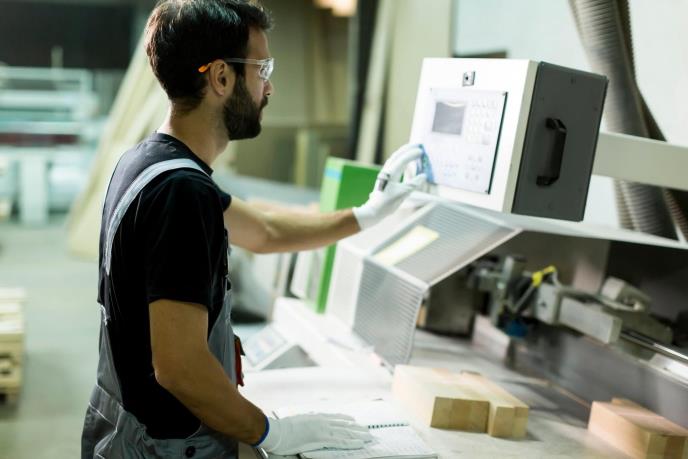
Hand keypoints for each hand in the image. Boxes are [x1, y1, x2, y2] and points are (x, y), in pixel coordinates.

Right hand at [258, 413, 372, 454]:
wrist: (277, 431)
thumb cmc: (284, 428)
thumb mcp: (299, 420)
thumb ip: (310, 420)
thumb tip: (313, 421)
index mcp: (317, 417)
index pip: (336, 418)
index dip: (347, 421)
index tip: (356, 422)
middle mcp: (323, 421)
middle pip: (344, 425)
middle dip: (357, 429)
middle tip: (368, 431)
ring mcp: (323, 430)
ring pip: (346, 433)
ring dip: (359, 435)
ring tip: (369, 437)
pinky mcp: (322, 439)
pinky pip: (341, 442)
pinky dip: (352, 442)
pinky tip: (360, 443)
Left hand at [353, 144, 426, 229]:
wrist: (374, 210)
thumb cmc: (387, 203)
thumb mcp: (403, 194)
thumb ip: (413, 184)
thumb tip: (423, 176)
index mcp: (390, 173)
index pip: (402, 160)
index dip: (412, 154)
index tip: (421, 151)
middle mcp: (387, 172)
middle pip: (397, 156)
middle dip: (407, 149)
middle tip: (417, 145)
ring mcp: (385, 175)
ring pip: (394, 160)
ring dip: (403, 154)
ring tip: (412, 151)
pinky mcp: (385, 179)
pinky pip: (394, 166)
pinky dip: (401, 161)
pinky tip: (405, 165)